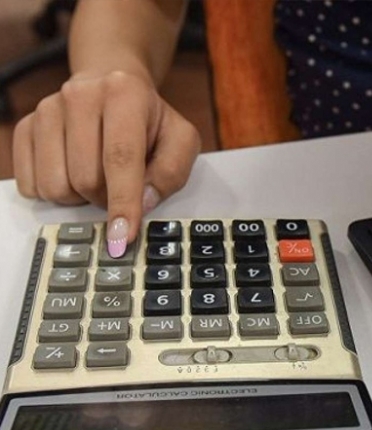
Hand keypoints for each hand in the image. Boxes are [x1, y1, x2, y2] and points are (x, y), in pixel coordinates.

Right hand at [13, 70, 200, 255]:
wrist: (114, 86)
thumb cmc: (151, 120)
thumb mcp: (181, 140)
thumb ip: (172, 171)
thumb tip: (143, 202)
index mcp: (124, 93)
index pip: (120, 157)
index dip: (123, 201)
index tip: (123, 236)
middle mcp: (80, 96)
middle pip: (86, 179)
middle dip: (106, 198)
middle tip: (120, 185)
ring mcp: (47, 110)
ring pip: (56, 186)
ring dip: (81, 196)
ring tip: (98, 175)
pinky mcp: (26, 128)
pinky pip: (32, 185)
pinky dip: (56, 192)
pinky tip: (73, 172)